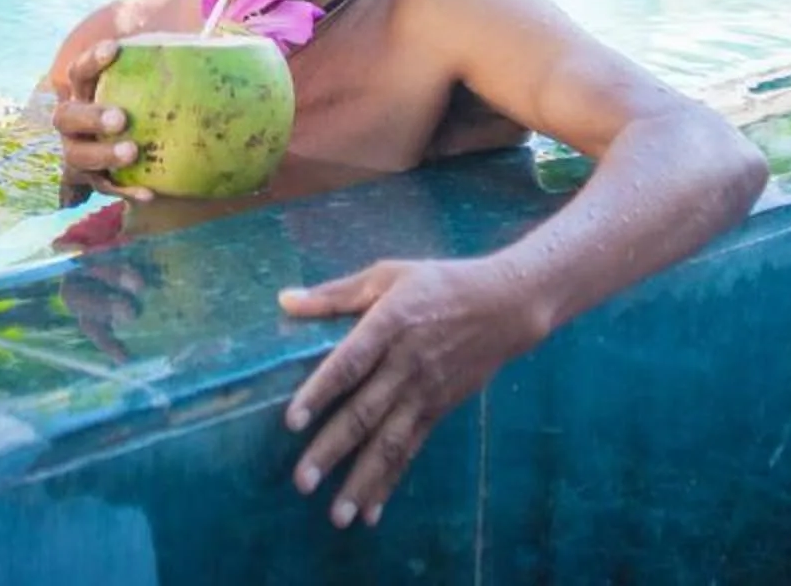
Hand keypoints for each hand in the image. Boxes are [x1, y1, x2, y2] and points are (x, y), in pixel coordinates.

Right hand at [50, 39, 151, 205]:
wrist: (139, 140)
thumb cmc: (147, 97)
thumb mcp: (152, 78)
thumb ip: (165, 59)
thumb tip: (208, 39)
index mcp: (83, 91)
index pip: (79, 71)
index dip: (92, 60)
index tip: (115, 48)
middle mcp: (72, 122)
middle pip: (67, 117)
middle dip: (91, 117)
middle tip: (121, 118)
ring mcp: (78, 151)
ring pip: (78, 156)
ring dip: (103, 154)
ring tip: (132, 151)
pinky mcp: (94, 178)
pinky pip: (105, 187)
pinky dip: (124, 190)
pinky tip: (149, 193)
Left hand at [279, 258, 542, 528]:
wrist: (505, 306)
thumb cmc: (439, 284)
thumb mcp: (388, 275)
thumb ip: (335, 294)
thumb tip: (284, 301)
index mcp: (389, 324)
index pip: (350, 362)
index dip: (320, 390)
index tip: (291, 421)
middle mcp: (406, 364)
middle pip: (365, 412)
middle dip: (332, 449)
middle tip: (302, 482)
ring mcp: (424, 392)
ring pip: (388, 443)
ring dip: (361, 481)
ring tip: (336, 516)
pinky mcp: (438, 410)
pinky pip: (410, 450)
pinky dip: (390, 482)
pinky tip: (370, 511)